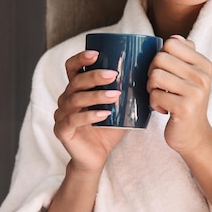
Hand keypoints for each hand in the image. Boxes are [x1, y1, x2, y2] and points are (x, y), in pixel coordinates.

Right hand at [54, 50, 126, 172]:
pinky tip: (105, 114)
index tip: (96, 53)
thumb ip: (127, 92)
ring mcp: (61, 115)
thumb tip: (150, 74)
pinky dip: (90, 116)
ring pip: (75, 99)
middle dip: (94, 76)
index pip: (72, 67)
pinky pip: (73, 120)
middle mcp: (66, 99)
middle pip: (75, 82)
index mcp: (76, 89)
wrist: (97, 157)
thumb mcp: (119, 107)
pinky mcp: (62, 130)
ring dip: (96, 95)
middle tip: (113, 74)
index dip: (80, 58)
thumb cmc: (108, 129)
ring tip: (115, 95)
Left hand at [147, 36, 211, 152]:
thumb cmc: (186, 102)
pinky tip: (162, 109)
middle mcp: (202, 76)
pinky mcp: (184, 108)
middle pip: (160, 58)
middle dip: (152, 72)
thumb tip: (174, 36)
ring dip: (151, 88)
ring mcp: (195, 92)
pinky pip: (155, 95)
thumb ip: (185, 55)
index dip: (160, 55)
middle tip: (158, 86)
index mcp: (204, 64)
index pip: (171, 43)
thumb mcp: (191, 76)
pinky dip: (153, 103)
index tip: (165, 71)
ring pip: (155, 76)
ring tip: (160, 96)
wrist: (194, 135)